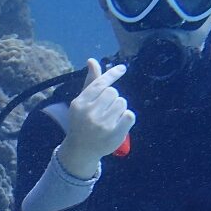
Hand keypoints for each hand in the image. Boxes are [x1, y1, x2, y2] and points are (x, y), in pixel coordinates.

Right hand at [59, 59, 134, 177]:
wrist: (81, 150)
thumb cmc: (82, 121)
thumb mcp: (83, 102)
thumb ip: (90, 82)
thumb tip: (92, 60)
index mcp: (80, 103)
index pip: (100, 83)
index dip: (112, 74)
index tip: (123, 68)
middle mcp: (89, 113)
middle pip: (113, 92)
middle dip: (112, 99)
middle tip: (105, 109)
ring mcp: (102, 125)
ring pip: (122, 103)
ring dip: (120, 108)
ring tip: (110, 118)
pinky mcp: (114, 134)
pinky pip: (130, 115)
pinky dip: (127, 118)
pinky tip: (118, 124)